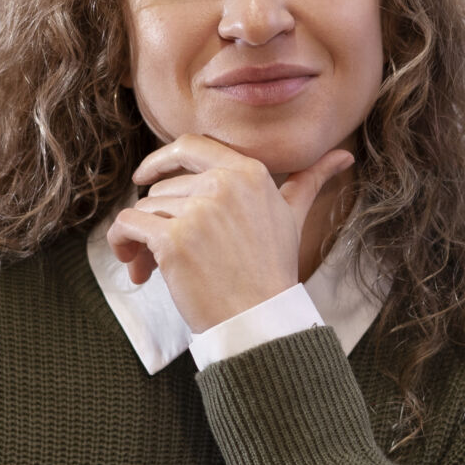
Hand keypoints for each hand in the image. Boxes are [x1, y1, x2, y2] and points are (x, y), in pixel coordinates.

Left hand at [104, 135, 352, 332]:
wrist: (260, 318)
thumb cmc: (273, 270)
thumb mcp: (292, 218)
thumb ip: (309, 181)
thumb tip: (343, 156)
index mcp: (248, 172)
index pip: (190, 145)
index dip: (160, 159)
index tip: (145, 176)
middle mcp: (222, 184)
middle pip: (163, 188)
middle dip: (158, 220)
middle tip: (167, 255)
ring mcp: (198, 211)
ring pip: (144, 209)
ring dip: (141, 241)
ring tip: (155, 270)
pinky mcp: (174, 240)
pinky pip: (128, 226)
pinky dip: (122, 245)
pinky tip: (134, 267)